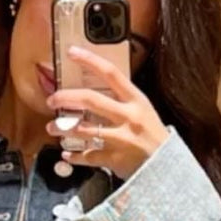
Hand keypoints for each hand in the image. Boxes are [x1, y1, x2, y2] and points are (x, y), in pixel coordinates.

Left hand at [46, 46, 168, 180]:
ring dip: (62, 128)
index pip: (111, 73)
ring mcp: (121, 140)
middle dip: (66, 97)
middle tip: (52, 99)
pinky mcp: (115, 160)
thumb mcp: (143, 112)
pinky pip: (88, 156)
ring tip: (52, 127)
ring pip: (83, 129)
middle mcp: (128, 117)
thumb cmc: (153, 137)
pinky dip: (74, 156)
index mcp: (136, 101)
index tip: (72, 52)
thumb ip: (122, 102)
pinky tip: (67, 154)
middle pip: (90, 100)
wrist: (168, 167)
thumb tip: (92, 93)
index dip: (89, 60)